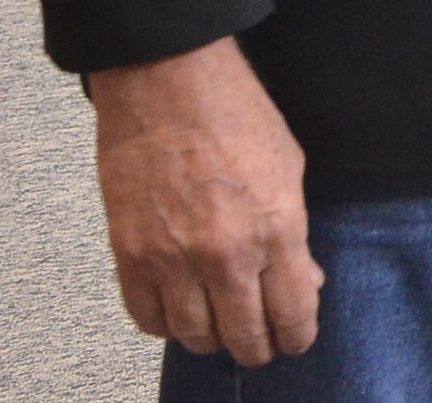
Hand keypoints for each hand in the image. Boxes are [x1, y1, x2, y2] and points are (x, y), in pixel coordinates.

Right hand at [90, 39, 321, 364]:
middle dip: (256, 347)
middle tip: (259, 344)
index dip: (296, 337)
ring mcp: (172, 259)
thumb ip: (296, 233)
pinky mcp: (129, 255)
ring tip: (220, 328)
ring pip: (194, 335)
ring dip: (211, 339)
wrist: (170, 82)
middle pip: (243, 336)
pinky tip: (179, 312)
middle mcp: (225, 255)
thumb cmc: (237, 114)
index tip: (295, 340)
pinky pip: (146, 316)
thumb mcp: (291, 168)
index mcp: (276, 230)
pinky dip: (165, 323)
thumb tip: (302, 281)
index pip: (292, 315)